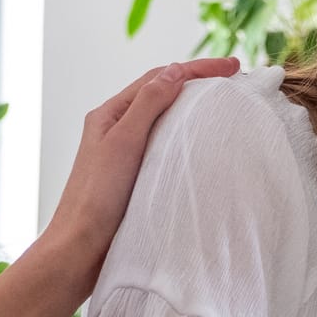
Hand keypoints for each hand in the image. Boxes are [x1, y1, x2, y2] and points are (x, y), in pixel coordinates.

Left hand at [37, 58, 238, 290]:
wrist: (80, 249)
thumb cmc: (95, 197)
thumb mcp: (123, 142)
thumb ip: (148, 105)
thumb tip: (175, 72)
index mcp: (109, 115)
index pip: (159, 78)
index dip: (197, 69)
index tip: (233, 67)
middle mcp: (116, 130)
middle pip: (162, 94)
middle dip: (198, 82)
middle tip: (235, 80)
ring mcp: (126, 154)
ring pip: (165, 121)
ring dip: (194, 108)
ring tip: (224, 105)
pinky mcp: (136, 177)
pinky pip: (166, 147)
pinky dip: (187, 137)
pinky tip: (204, 144)